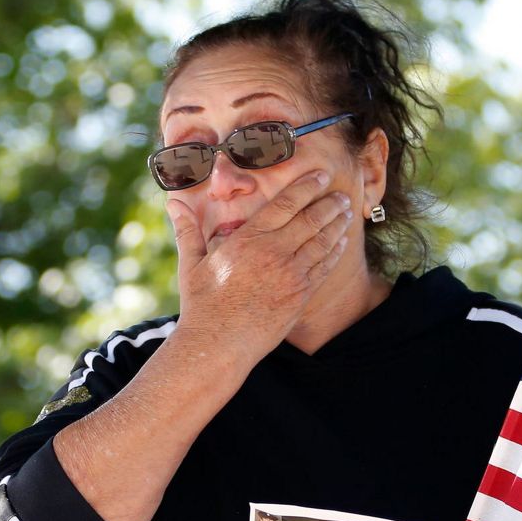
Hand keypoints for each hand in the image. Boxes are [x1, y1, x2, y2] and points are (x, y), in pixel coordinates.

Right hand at [167, 169, 351, 360]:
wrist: (219, 345)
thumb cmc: (202, 305)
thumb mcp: (191, 264)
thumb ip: (187, 230)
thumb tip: (173, 203)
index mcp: (247, 240)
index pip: (285, 204)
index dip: (306, 186)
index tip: (321, 175)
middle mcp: (273, 253)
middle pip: (311, 220)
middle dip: (330, 205)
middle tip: (342, 195)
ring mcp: (290, 275)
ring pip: (322, 242)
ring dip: (338, 225)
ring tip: (348, 214)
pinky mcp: (300, 296)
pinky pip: (324, 268)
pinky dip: (336, 252)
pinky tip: (342, 243)